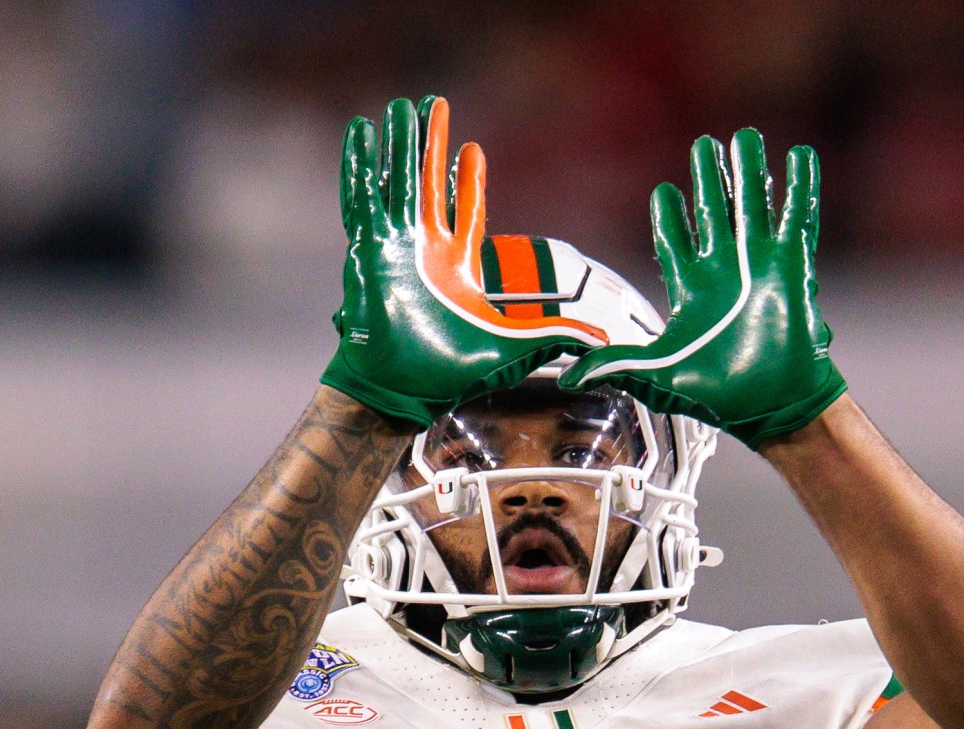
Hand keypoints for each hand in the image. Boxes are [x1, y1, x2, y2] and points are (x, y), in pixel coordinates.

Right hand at [321, 96, 598, 427]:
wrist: (402, 389)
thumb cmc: (450, 372)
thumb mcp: (515, 347)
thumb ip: (556, 336)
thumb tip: (602, 341)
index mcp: (457, 266)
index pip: (465, 210)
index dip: (469, 179)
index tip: (475, 147)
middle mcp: (425, 249)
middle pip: (429, 182)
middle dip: (432, 144)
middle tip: (434, 104)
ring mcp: (395, 246)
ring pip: (398, 180)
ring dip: (399, 144)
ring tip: (401, 106)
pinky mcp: (369, 249)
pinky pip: (362, 198)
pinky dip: (360, 166)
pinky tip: (360, 133)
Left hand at [563, 129, 845, 447]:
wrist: (772, 405)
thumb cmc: (719, 395)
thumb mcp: (658, 375)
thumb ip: (618, 365)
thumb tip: (571, 376)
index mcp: (692, 290)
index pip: (676, 242)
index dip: (669, 217)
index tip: (664, 191)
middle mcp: (725, 271)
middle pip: (713, 212)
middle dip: (709, 179)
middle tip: (705, 145)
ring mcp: (759, 265)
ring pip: (751, 206)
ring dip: (749, 173)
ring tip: (745, 137)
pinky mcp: (792, 265)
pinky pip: (797, 217)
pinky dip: (800, 187)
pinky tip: (800, 155)